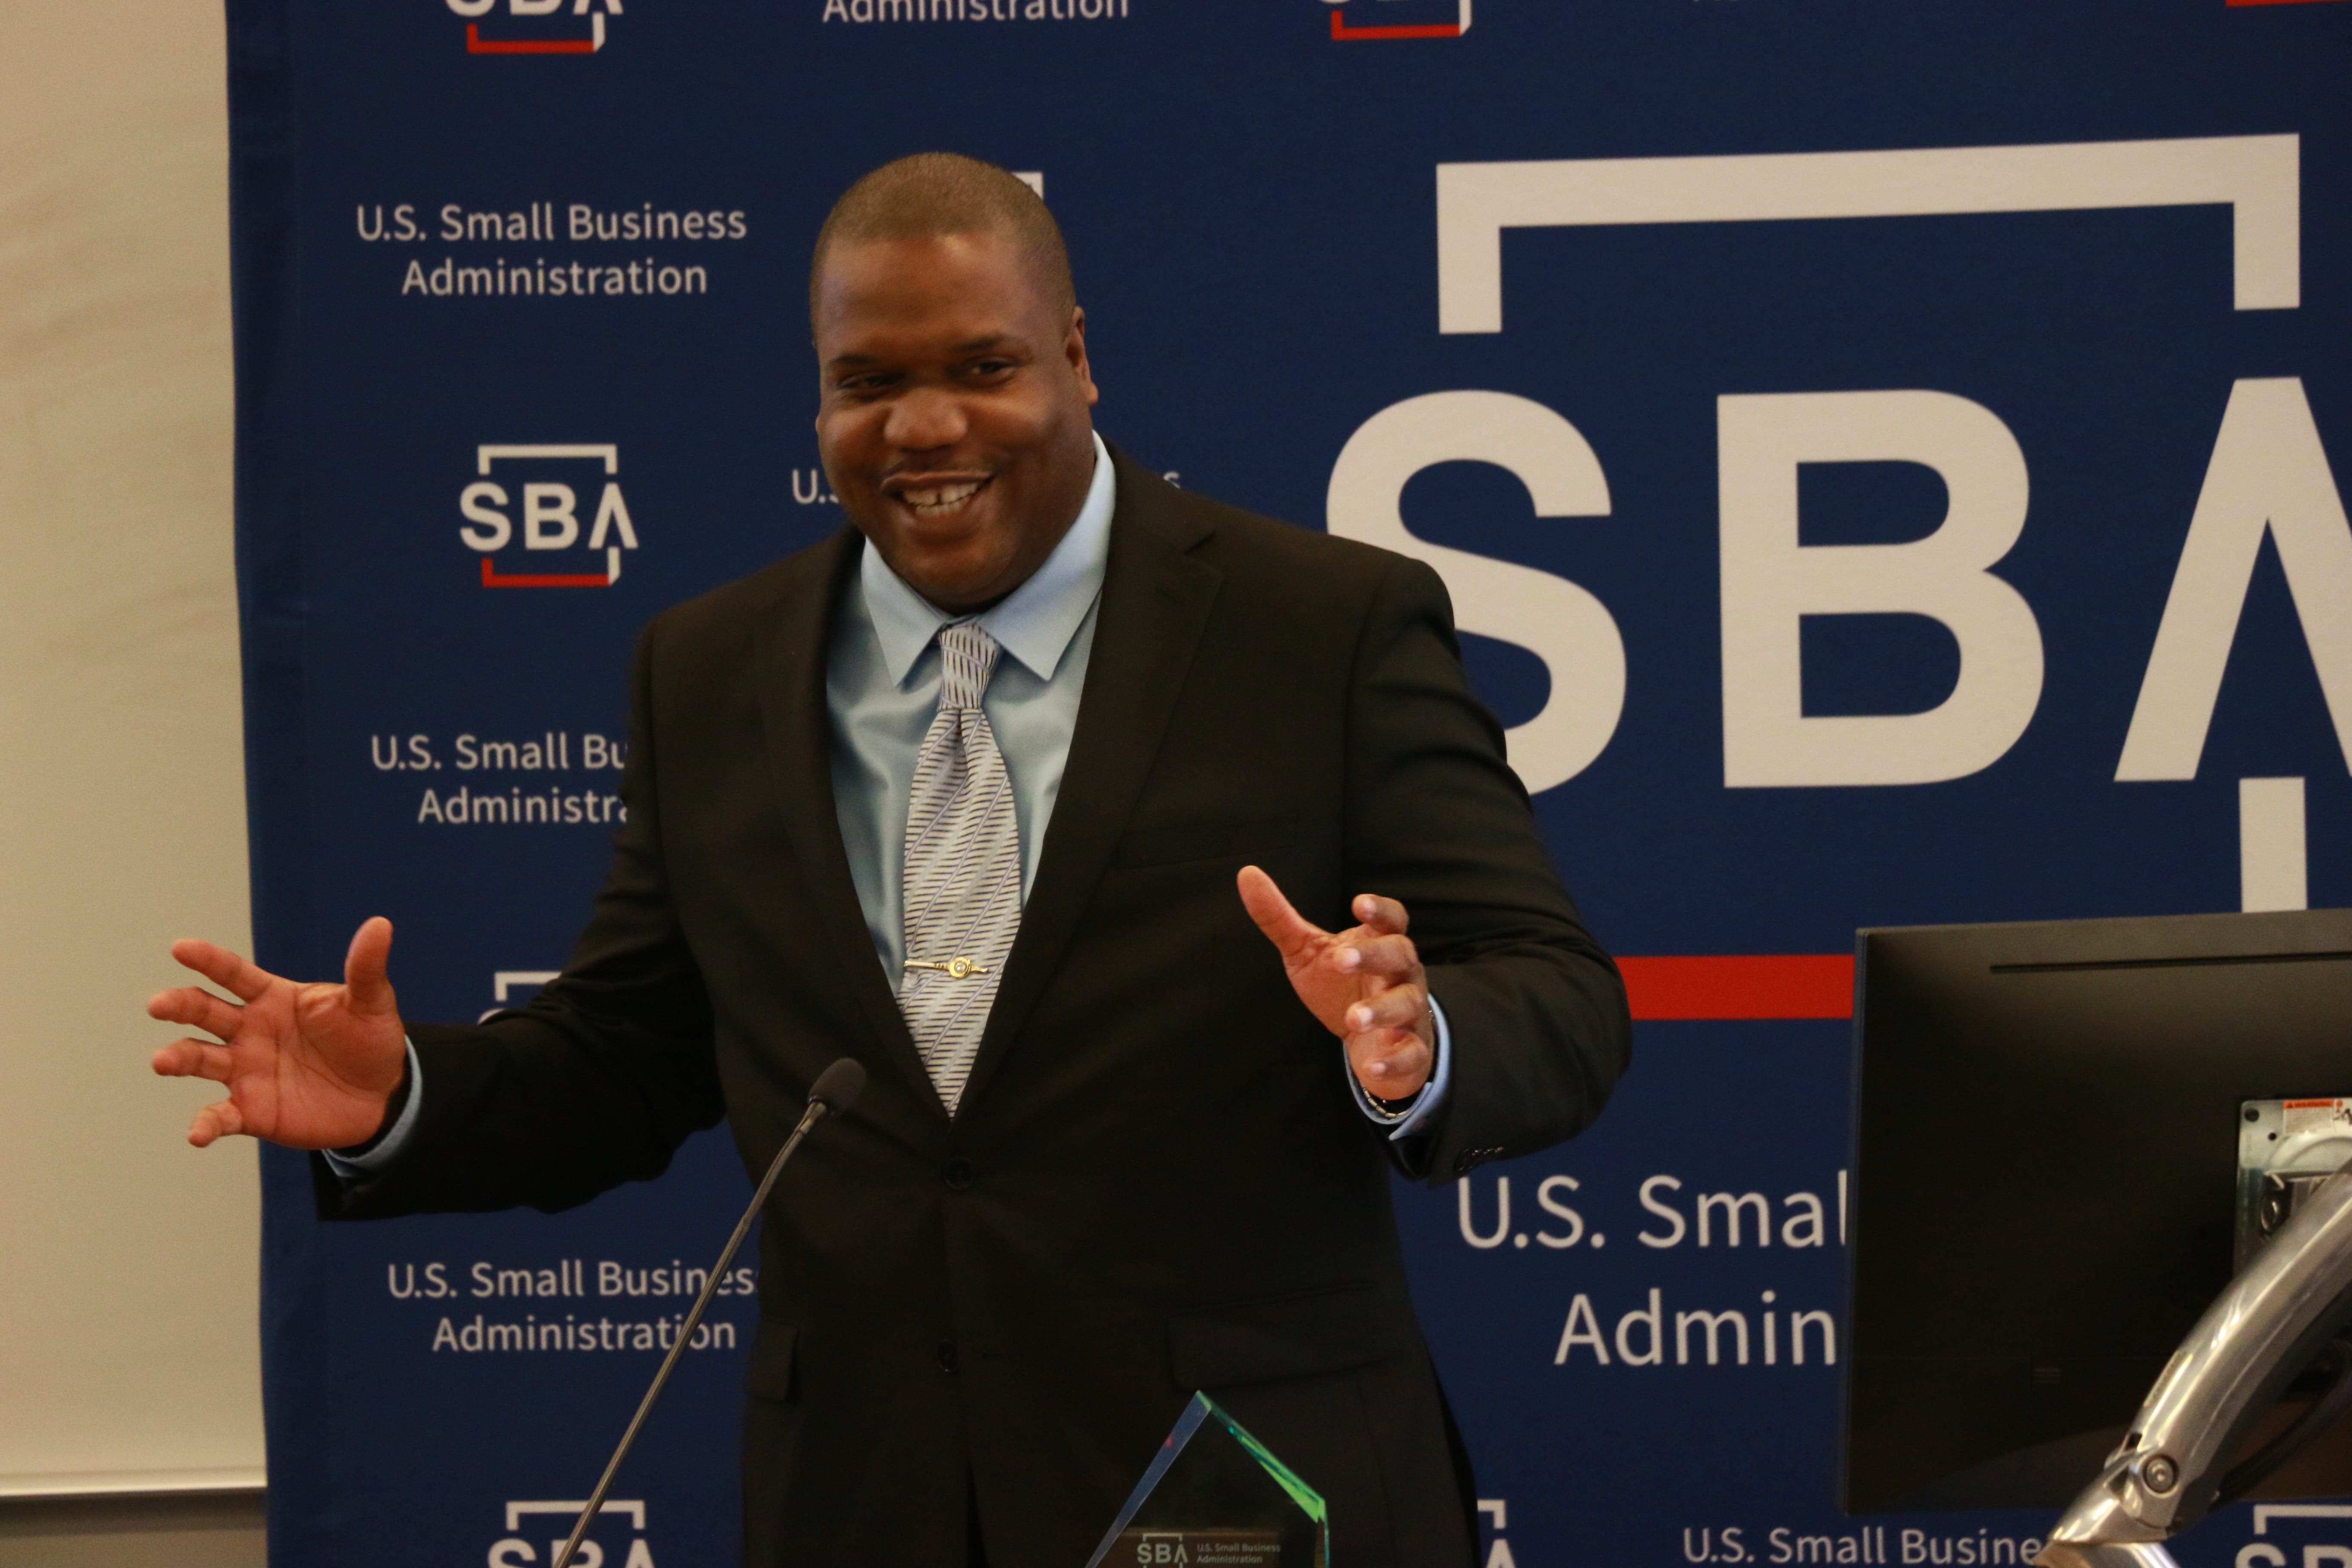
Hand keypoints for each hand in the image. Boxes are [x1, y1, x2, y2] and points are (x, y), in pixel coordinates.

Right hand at [148, 917, 408, 1149]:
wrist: (381, 1096)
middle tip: (159, 1004)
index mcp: (273, 999)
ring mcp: (246, 1071)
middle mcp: (249, 1031)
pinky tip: (198, 1134)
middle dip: (179, 1006)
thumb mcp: (372, 1003)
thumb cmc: (369, 1040)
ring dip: (179, 1059)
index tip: (181, 948)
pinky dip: (206, 1124)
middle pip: (205, 1012)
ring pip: (200, 1059)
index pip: (234, 974)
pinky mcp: (251, 1110)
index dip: (208, 960)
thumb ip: (366, 968)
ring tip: (162, 1061)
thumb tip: (381, 924)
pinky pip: (220, 1116)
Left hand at [1237, 866, 1433, 1101]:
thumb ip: (1278, 917)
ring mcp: (1409, 1010)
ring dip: (1382, 1010)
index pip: (1391, 919)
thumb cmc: (1340, 986)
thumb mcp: (1306, 952)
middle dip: (1373, 955)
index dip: (1380, 909)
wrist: (1372, 1041)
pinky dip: (1395, 1059)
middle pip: (1400, 954)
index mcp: (1379, 943)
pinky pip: (1411, 1052)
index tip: (1358, 904)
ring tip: (1353, 1019)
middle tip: (1341, 960)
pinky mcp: (1411, 1048)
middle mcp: (1400, 973)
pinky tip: (1373, 1063)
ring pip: (1407, 1003)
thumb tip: (1246, 873)